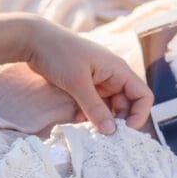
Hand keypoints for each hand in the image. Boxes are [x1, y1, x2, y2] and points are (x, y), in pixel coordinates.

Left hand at [24, 18, 152, 133]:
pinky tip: (76, 119)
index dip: (139, 115)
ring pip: (108, 107)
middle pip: (126, 105)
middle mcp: (111, 76)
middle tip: (103, 136)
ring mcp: (98, 81)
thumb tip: (111, 131)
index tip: (125, 131)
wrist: (34, 40)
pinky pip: (93, 105)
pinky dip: (88, 114)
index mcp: (118, 70)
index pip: (142, 95)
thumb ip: (94, 108)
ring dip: (100, 119)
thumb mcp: (77, 83)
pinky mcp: (83, 86)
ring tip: (88, 130)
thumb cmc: (59, 54)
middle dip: (117, 121)